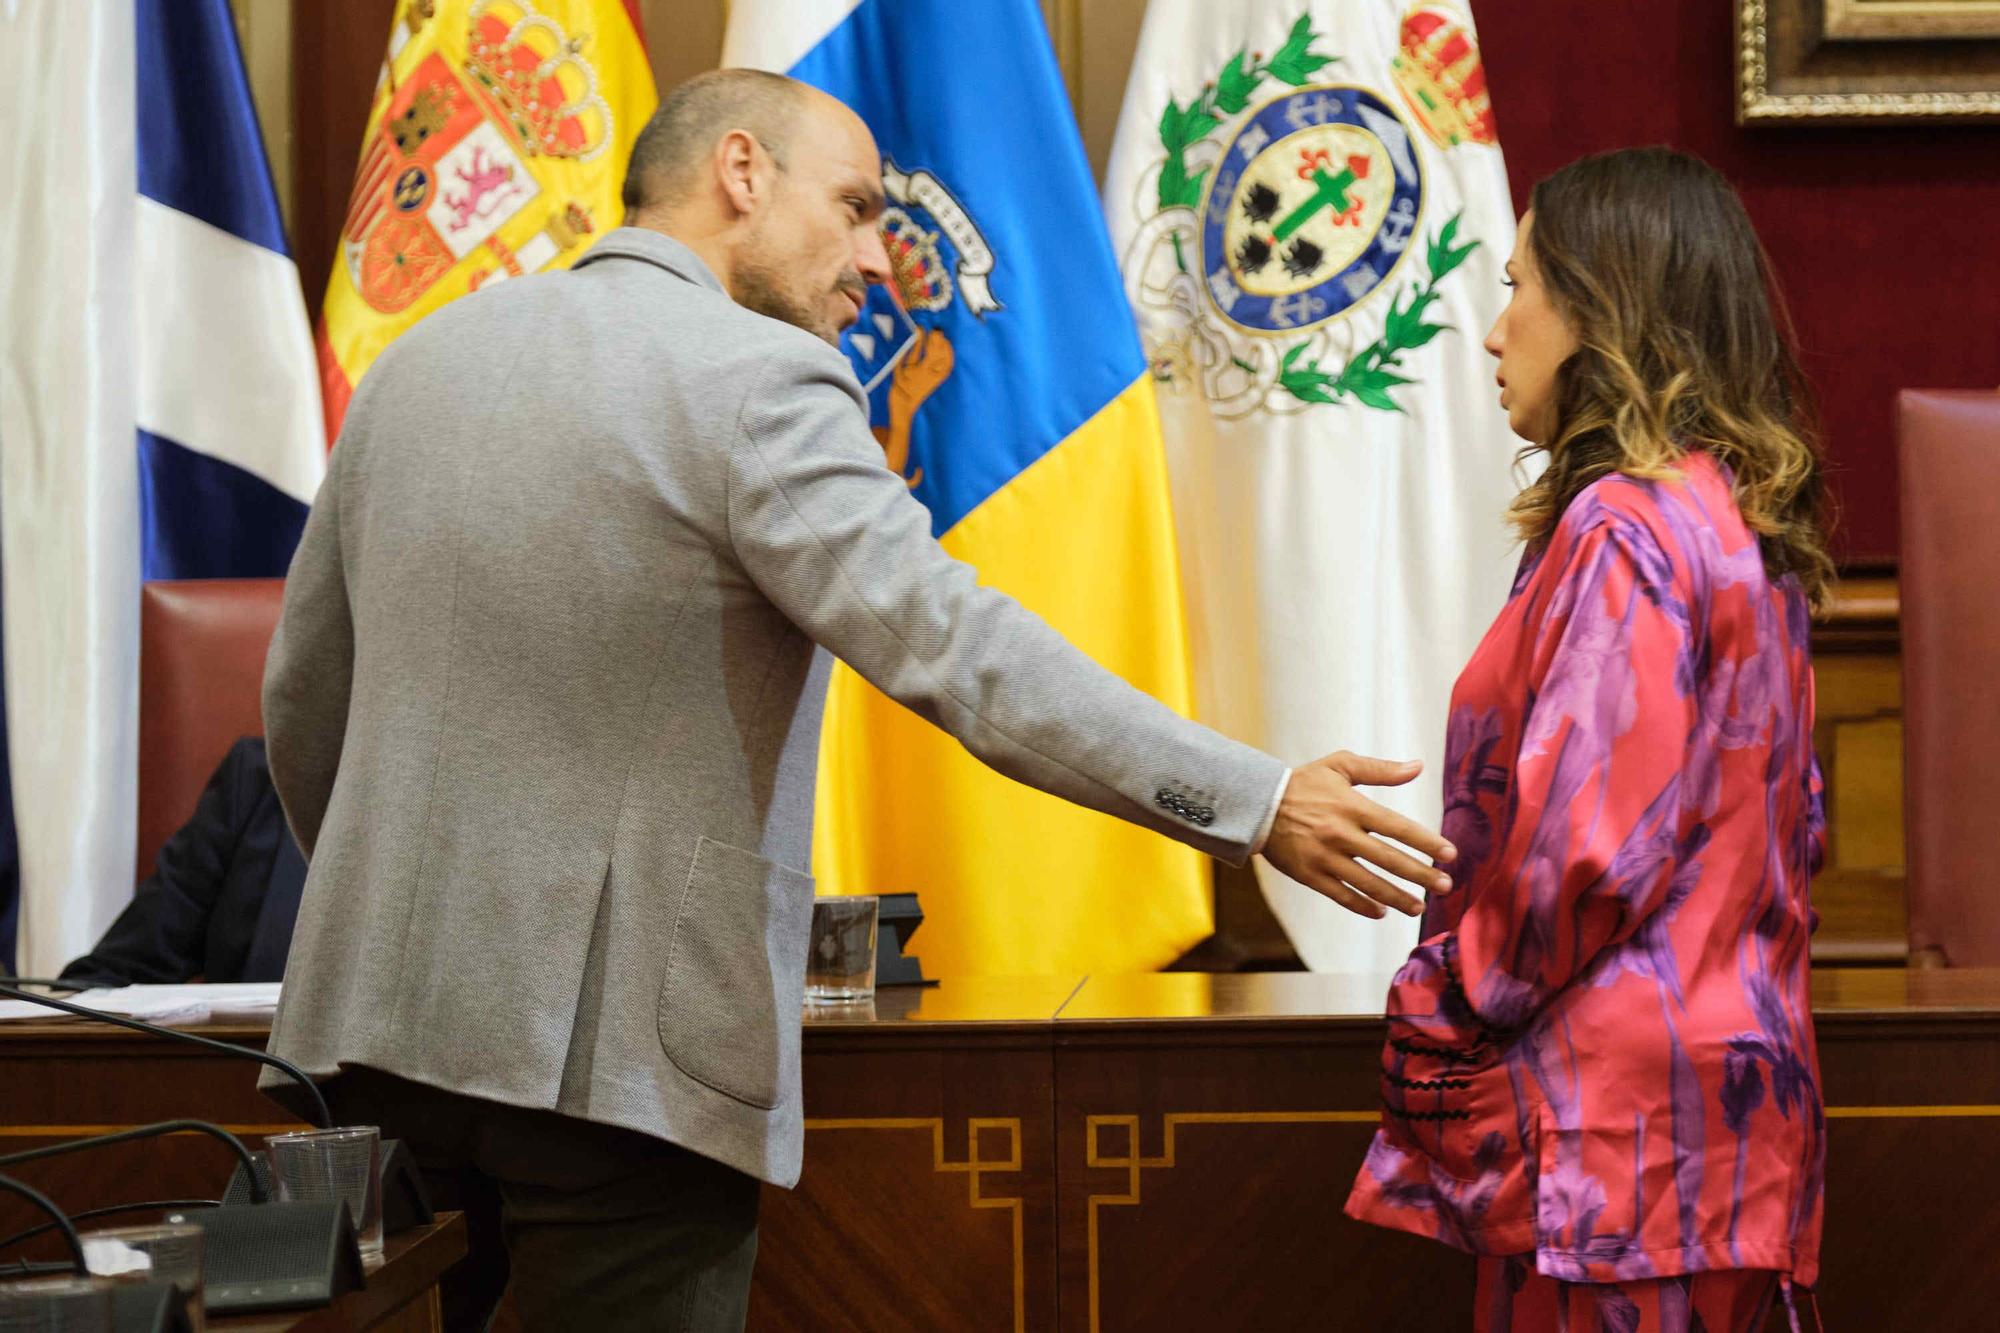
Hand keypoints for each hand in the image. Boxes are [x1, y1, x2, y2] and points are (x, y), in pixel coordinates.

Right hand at [1260, 751, 1456, 919]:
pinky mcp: (1310, 875)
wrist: (1257, 805)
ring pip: (1368, 883)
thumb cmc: (1304, 783)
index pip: (1398, 827)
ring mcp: (1325, 857)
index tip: (1450, 855)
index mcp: (1351, 806)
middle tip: (1445, 886)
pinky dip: (1363, 906)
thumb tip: (1417, 767)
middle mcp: (1341, 833)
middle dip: (1421, 875)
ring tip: (1419, 907)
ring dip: (1397, 897)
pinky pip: (1341, 895)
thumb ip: (1380, 769)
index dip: (1426, 842)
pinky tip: (1381, 912)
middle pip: (1389, 859)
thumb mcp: (1340, 766)